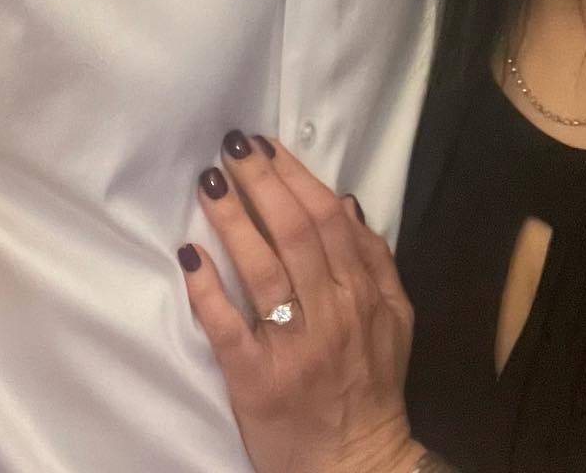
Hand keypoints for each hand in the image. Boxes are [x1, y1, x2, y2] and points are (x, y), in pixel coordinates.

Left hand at [178, 131, 427, 472]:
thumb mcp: (395, 319)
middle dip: (260, 183)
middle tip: (230, 147)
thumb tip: (343, 201)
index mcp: (362, 294)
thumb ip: (376, 259)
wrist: (358, 465)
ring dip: (233, 220)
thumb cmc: (372, 385)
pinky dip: (207, 289)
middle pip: (293, 233)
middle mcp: (330, 314)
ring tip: (209, 183)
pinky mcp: (256, 380)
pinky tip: (190, 253)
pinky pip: (227, 328)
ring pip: (261, 270)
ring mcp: (292, 347)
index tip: (264, 144)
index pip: (325, 219)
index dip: (293, 176)